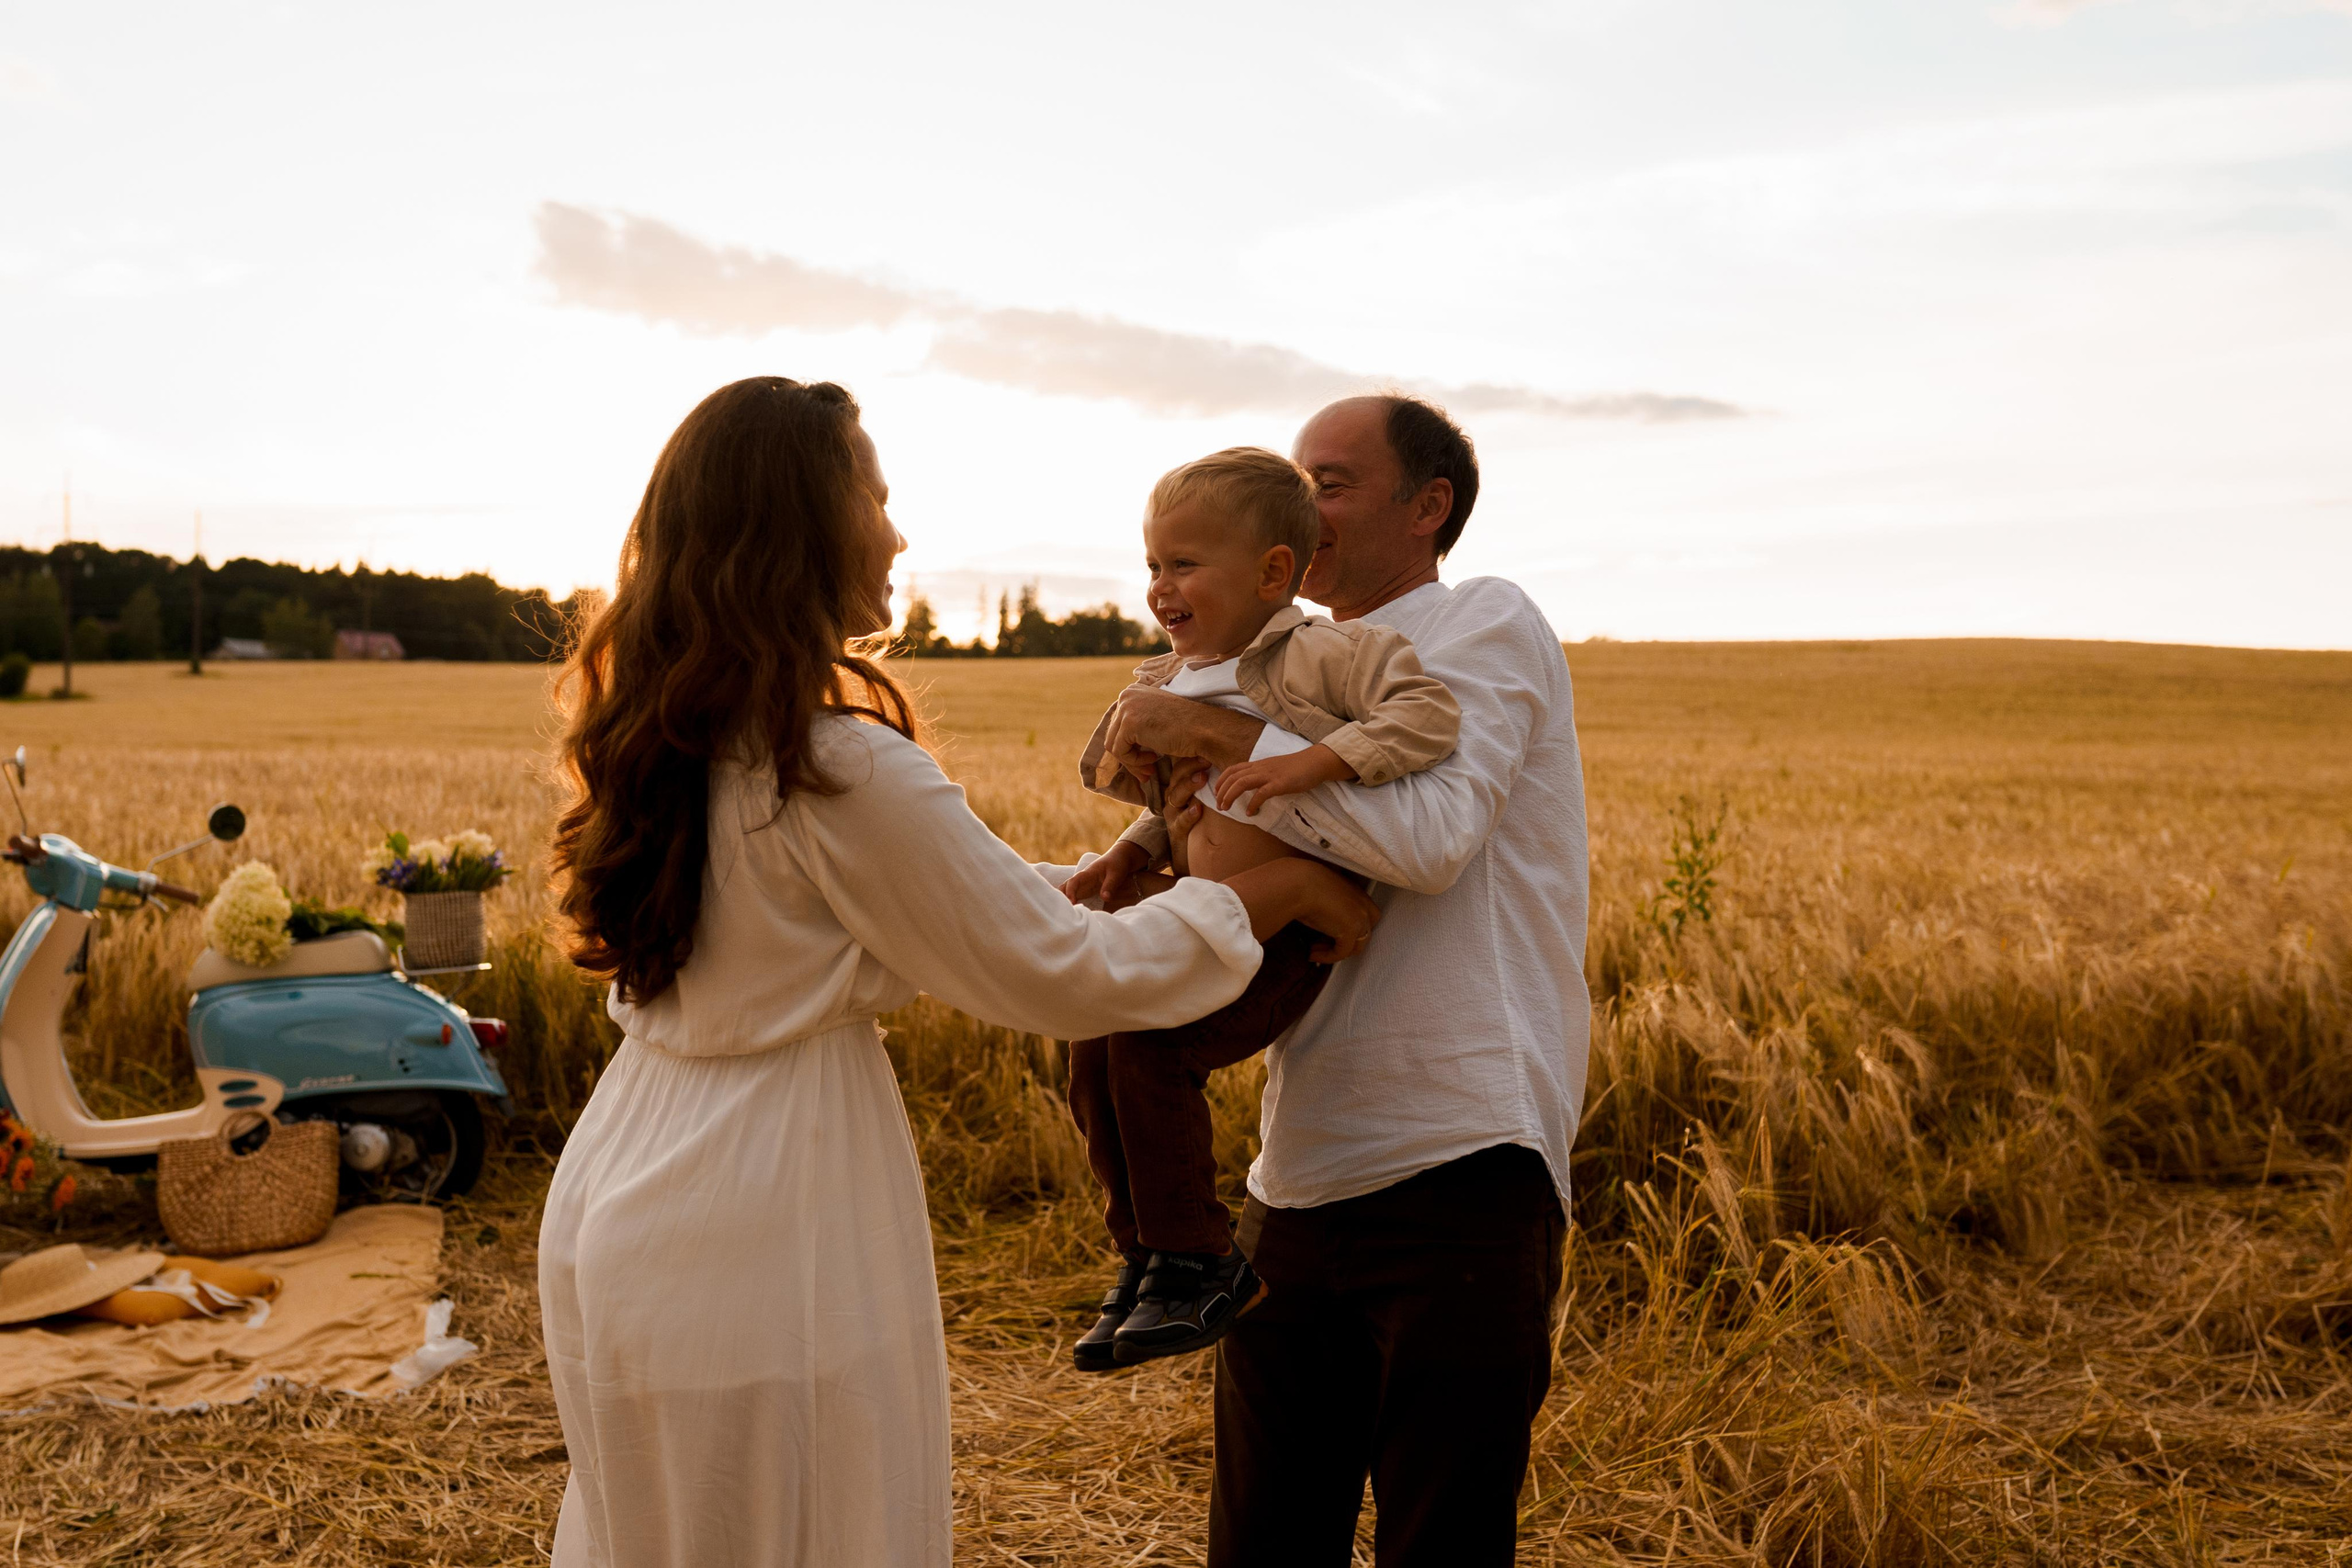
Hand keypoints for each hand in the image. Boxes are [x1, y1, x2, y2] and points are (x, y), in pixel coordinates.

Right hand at [1063, 840, 1149, 906]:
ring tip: (1066, 915)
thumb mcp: (1116, 874)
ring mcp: (1083, 885)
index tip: (1072, 902)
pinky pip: (1075, 896)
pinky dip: (1071, 903)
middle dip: (1061, 898)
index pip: (1074, 882)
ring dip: (1065, 901)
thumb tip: (1105, 899)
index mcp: (1087, 873)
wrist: (1120, 857)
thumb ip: (1110, 886)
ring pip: (1068, 892)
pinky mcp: (1087, 890)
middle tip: (1064, 912)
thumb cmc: (1117, 863)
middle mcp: (1082, 880)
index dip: (1070, 892)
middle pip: (1065, 887)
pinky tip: (1073, 913)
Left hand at [1105, 685, 1265, 773]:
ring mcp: (1126, 707)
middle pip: (1114, 734)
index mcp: (1133, 691)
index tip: (1148, 760)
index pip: (1119, 725)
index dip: (1131, 746)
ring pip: (1113, 745)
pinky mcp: (1129, 723)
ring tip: (1150, 769)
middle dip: (1130, 757)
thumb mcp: (1155, 720)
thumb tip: (1114, 745)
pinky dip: (1134, 762)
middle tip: (1148, 771)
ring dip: (1131, 762)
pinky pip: (1119, 752)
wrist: (1204, 729)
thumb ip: (1136, 725)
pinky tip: (1153, 760)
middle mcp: (1126, 695)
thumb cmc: (1185, 729)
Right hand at [1161, 762, 1209, 878]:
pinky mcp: (1175, 831)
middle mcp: (1172, 798)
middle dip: (1190, 769)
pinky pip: (1180, 822)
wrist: (1190, 852)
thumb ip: (1211, 784)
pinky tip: (1197, 809)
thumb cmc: (1201, 821)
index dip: (1192, 760)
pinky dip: (1188, 815)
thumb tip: (1228, 764)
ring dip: (1189, 787)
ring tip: (1202, 780)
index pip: (1181, 768)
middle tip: (1205, 762)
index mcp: (1178, 787)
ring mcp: (1172, 815)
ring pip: (1176, 796)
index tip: (1207, 753)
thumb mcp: (1204, 799)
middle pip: (1177, 778)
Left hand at [1212, 744, 1355, 817]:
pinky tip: (1251, 813)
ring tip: (1226, 808)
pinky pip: (1261, 794)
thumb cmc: (1297, 768)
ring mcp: (1269, 775)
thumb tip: (1254, 787)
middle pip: (1233, 777)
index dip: (1222, 780)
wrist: (1315, 762)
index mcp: (1259, 764)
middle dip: (1222, 792)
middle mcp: (1261, 768)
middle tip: (1219, 806)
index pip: (1233, 769)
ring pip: (1242, 783)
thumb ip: (1263, 775)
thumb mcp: (1275, 768)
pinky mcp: (1279, 784)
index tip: (1216, 792)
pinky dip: (1253, 804)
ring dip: (1230, 796)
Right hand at [1289, 861, 1380, 961]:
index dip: (1349, 929)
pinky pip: (1341, 953)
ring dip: (1334, 952)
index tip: (1328, 933)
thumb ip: (1331, 904)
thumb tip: (1323, 920)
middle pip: (1365, 933)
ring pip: (1355, 946)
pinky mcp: (1351, 931)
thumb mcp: (1322, 893)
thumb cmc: (1301, 884)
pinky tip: (1311, 954)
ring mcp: (1360, 917)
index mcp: (1356, 891)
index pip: (1364, 916)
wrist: (1298, 884)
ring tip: (1313, 950)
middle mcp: (1363, 903)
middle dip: (1347, 942)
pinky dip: (1326, 957)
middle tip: (1323, 943)